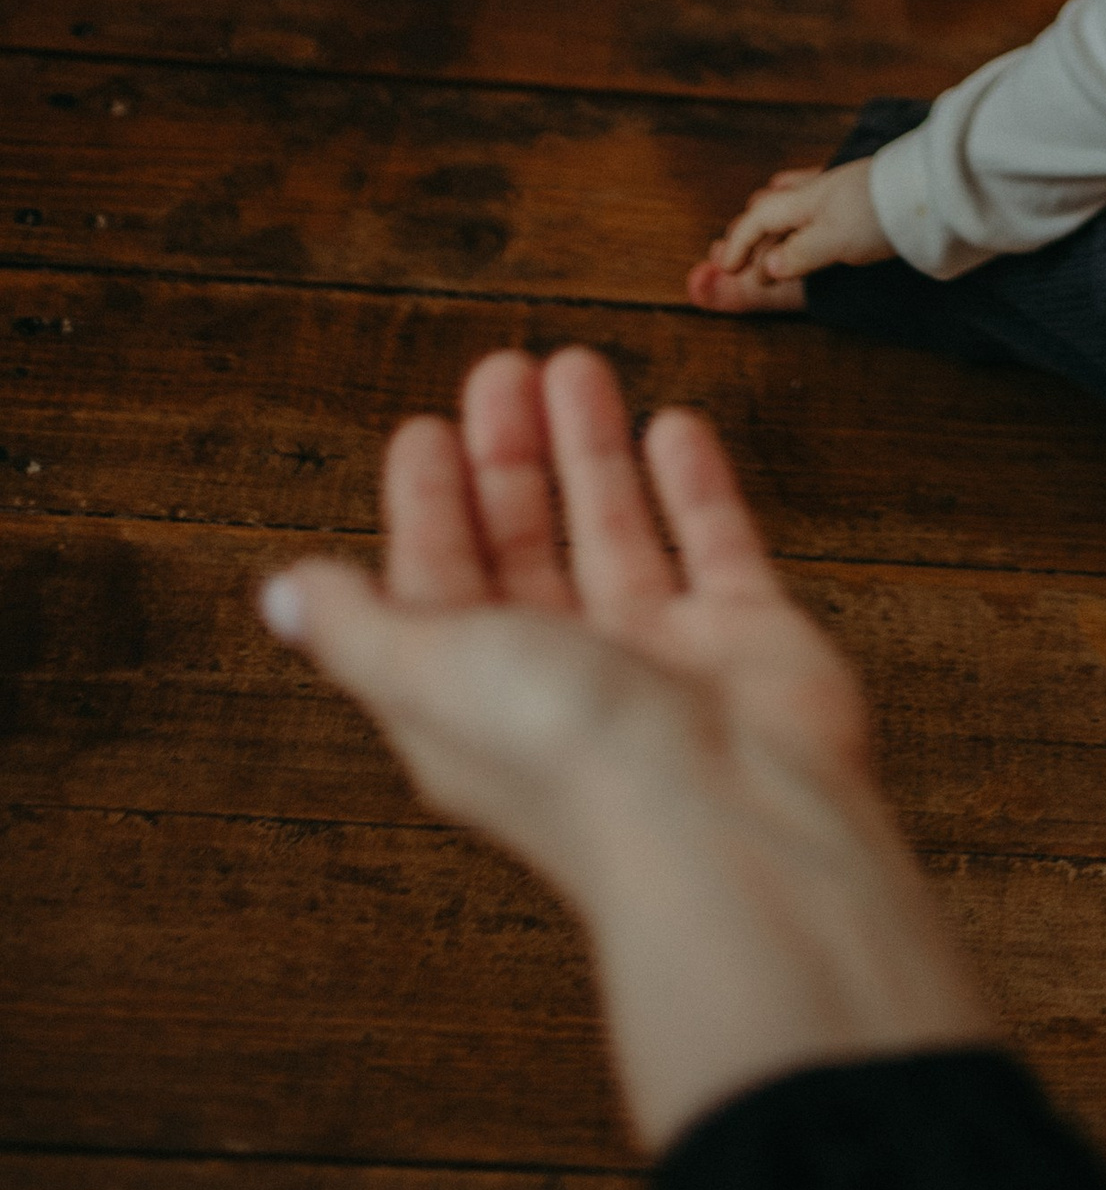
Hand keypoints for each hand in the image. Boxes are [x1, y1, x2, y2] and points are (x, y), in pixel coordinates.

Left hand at [260, 347, 991, 1145]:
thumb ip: (357, 628)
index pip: (436, 586)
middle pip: (523, 548)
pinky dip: (692, 484)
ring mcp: (660, 657)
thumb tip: (278, 595)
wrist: (732, 821)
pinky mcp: (743, 638)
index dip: (426, 508)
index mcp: (474, 701)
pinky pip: (713, 542)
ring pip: (613, 531)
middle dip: (509, 457)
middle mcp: (563, 679)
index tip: (423, 431)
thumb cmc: (573, 759)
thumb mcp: (430, 674)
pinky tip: (673, 426)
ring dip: (591, 449)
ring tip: (578, 368)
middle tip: (503, 370)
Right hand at [691, 155, 891, 313]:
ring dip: (770, 226)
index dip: (738, 243)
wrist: (931, 188)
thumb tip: (766, 267)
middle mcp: (817, 191)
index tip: (725, 267)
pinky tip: (799, 203)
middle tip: (733, 258)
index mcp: (804, 201)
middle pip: (770, 209)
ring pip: (790, 204)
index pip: (759, 219)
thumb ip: (798, 254)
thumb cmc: (879, 215)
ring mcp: (839, 188)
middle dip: (749, 234)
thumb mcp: (834, 241)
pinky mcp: (859, 192)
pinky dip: (796, 212)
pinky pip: (813, 198)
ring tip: (759, 240)